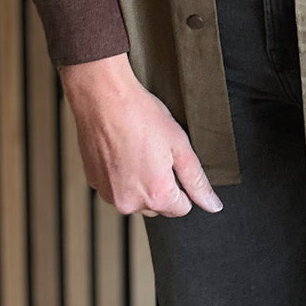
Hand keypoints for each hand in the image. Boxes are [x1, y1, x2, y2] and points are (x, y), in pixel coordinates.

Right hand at [59, 54, 223, 218]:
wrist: (103, 97)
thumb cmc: (140, 115)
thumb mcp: (180, 145)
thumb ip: (197, 181)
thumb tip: (212, 205)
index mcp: (156, 196)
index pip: (182, 208)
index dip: (182, 185)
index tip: (173, 161)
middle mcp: (130, 203)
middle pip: (157, 205)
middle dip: (160, 185)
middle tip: (155, 152)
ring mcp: (108, 194)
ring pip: (134, 197)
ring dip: (139, 181)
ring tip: (137, 148)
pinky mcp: (93, 182)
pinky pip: (114, 187)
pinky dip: (120, 175)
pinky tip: (121, 149)